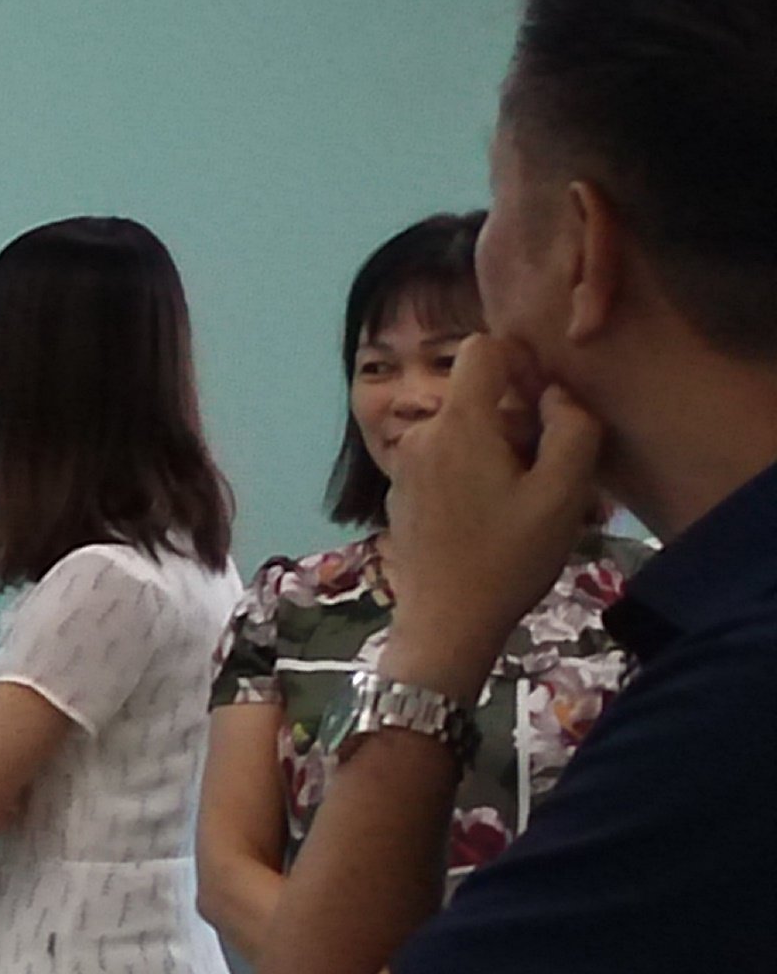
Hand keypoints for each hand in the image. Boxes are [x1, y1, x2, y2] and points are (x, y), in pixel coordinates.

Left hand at [379, 335, 605, 700]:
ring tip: (523, 503)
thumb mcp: (563, 494)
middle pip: (477, 397)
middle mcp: (422, 434)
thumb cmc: (509, 558)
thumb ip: (572, 429)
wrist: (446, 623)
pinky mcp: (402, 494)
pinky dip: (473, 475)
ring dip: (498, 452)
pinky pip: (445, 462)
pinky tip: (492, 520)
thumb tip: (555, 393)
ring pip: (463, 432)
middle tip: (546, 472)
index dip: (520, 360)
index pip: (481, 350)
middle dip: (517, 421)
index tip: (545, 401)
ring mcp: (405, 465)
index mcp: (458, 424)